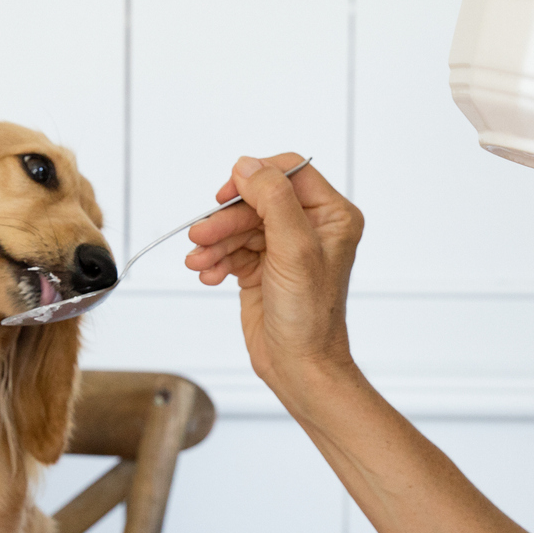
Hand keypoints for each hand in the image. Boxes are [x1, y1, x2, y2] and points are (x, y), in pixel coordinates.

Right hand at [186, 154, 364, 409]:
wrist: (299, 366)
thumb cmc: (309, 317)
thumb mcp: (294, 250)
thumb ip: (273, 200)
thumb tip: (247, 166)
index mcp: (332, 215)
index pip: (289, 172)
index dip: (254, 178)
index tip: (227, 194)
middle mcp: (310, 227)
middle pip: (256, 200)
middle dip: (226, 219)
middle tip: (201, 236)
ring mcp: (284, 247)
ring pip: (239, 225)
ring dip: (215, 242)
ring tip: (200, 262)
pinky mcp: (262, 267)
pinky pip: (232, 249)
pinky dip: (216, 259)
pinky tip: (209, 275)